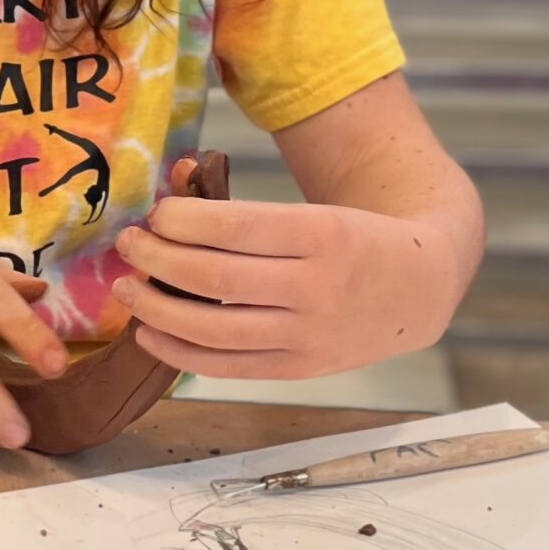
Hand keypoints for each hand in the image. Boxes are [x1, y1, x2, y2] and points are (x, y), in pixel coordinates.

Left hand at [111, 165, 457, 379]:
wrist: (422, 287)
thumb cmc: (357, 239)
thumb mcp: (319, 210)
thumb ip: (249, 211)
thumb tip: (175, 180)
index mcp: (324, 234)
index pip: (236, 228)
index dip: (182, 222)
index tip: (156, 214)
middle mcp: (317, 288)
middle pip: (217, 279)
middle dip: (158, 260)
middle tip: (128, 244)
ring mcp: (308, 335)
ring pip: (214, 329)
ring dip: (156, 309)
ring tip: (126, 289)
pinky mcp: (299, 368)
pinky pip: (226, 366)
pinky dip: (179, 351)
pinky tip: (150, 331)